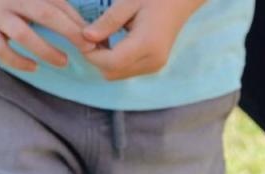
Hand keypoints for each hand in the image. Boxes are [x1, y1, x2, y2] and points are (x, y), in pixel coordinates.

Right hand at [0, 0, 92, 72]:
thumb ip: (53, 3)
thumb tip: (83, 25)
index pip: (59, 3)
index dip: (78, 21)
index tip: (96, 37)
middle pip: (44, 13)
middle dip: (69, 32)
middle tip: (87, 48)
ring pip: (23, 34)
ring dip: (46, 50)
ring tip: (63, 61)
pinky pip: (0, 49)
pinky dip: (17, 61)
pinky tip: (33, 67)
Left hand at [80, 0, 204, 80]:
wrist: (182, 0)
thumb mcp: (129, 1)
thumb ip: (108, 21)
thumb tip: (85, 36)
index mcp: (146, 44)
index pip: (110, 62)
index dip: (91, 53)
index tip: (82, 36)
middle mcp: (152, 61)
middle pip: (112, 73)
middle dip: (96, 58)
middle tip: (90, 36)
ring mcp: (154, 66)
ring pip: (117, 74)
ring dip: (105, 61)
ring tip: (102, 37)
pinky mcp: (154, 66)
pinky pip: (126, 70)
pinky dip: (115, 61)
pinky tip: (113, 43)